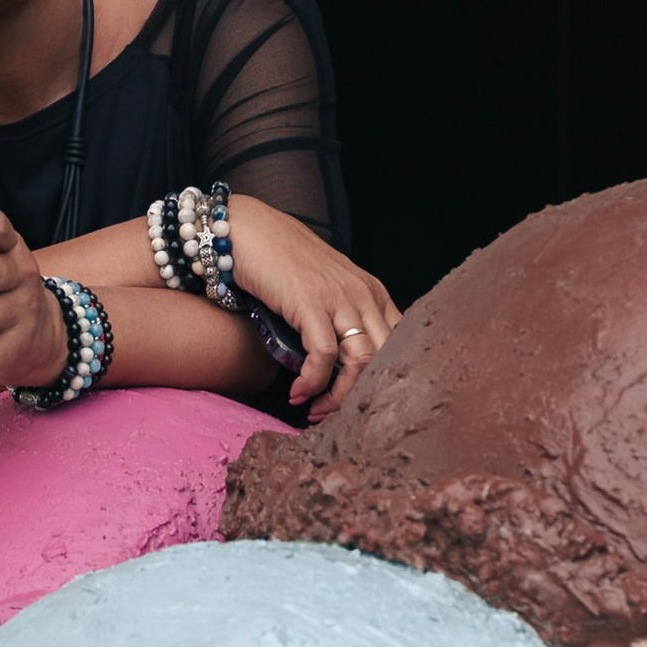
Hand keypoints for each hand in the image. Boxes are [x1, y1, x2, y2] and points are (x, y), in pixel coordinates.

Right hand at [221, 197, 402, 421]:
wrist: (248, 230)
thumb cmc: (282, 261)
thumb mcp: (325, 290)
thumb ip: (340, 319)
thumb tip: (339, 367)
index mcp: (374, 293)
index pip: (398, 347)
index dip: (381, 383)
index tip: (357, 404)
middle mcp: (364, 295)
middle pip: (385, 360)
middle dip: (362, 398)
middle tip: (333, 416)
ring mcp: (339, 298)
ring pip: (361, 362)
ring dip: (338, 397)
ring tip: (314, 411)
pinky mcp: (310, 302)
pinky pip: (324, 354)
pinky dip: (312, 382)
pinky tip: (297, 393)